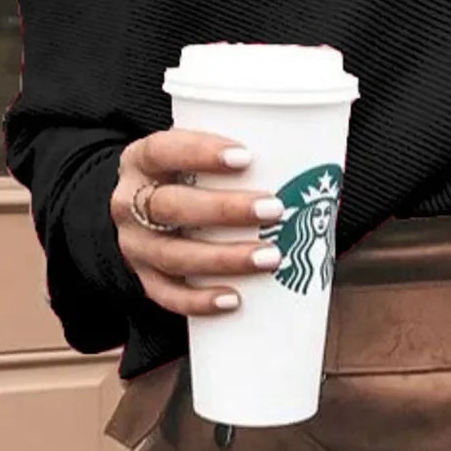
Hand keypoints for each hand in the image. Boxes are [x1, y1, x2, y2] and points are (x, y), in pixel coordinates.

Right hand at [110, 130, 286, 317]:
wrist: (141, 214)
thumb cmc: (187, 179)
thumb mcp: (193, 158)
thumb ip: (234, 158)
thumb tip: (321, 162)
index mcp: (141, 161)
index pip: (162, 150)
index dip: (199, 153)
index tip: (246, 157)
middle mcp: (129, 202)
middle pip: (170, 206)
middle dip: (224, 210)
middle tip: (274, 209)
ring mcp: (134, 244)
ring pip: (172, 255)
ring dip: (223, 258)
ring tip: (271, 257)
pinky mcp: (143, 278)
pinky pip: (167, 295)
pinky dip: (200, 300)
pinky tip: (234, 300)